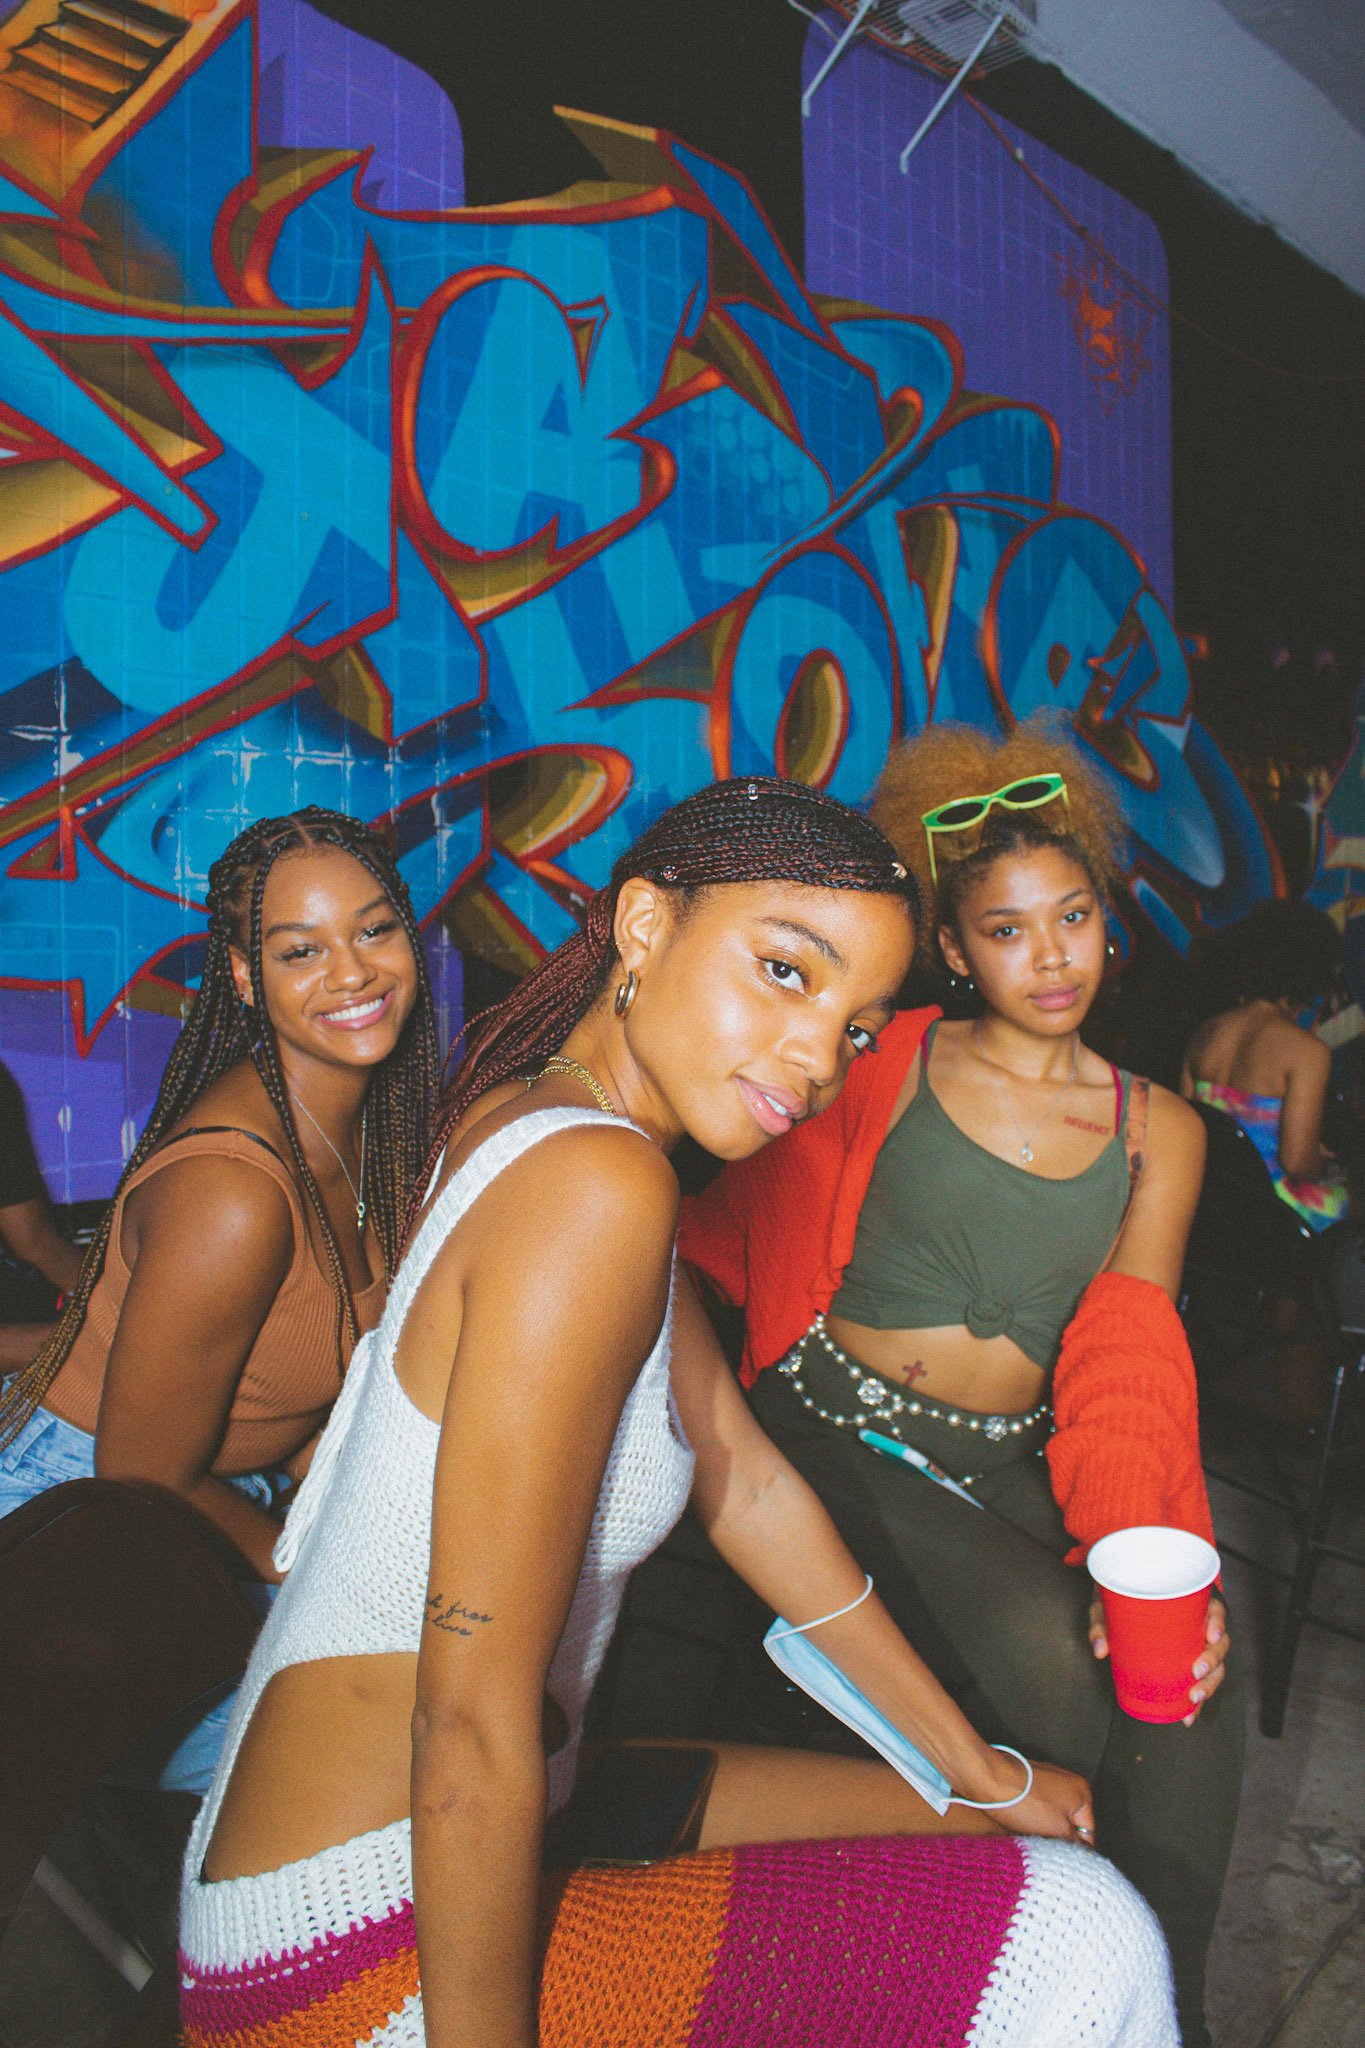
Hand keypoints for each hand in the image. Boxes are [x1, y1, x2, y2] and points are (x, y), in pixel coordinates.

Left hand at [995, 1757, 1095, 1846]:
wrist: (987, 1779)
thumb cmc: (1022, 1801)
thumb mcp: (1058, 1830)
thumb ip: (1075, 1844)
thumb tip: (1083, 1853)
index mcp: (1081, 1793)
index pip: (1088, 1833)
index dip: (1076, 1850)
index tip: (1064, 1860)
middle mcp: (1067, 1783)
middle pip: (1069, 1825)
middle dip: (1058, 1839)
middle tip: (1045, 1848)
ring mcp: (1046, 1781)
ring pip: (1051, 1819)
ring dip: (1043, 1831)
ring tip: (1030, 1836)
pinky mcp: (1028, 1782)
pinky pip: (1036, 1808)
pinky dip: (1031, 1819)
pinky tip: (1020, 1824)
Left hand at [1089, 1592, 1229, 1726]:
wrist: (1122, 1591)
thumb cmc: (1120, 1593)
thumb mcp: (1109, 1601)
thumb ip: (1103, 1622)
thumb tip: (1101, 1652)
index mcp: (1191, 1599)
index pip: (1215, 1608)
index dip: (1218, 1622)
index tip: (1211, 1636)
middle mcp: (1200, 1621)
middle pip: (1220, 1642)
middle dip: (1213, 1660)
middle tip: (1196, 1672)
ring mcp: (1197, 1642)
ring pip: (1216, 1664)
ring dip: (1209, 1684)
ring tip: (1193, 1699)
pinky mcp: (1188, 1659)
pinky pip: (1200, 1679)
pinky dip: (1197, 1699)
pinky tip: (1188, 1716)